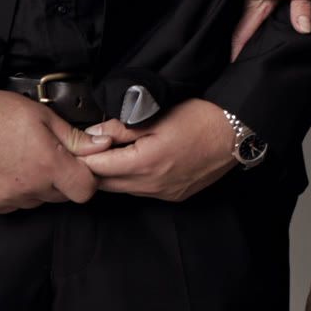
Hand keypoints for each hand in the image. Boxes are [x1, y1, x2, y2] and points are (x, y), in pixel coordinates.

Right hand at [0, 72, 105, 211]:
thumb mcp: (44, 116)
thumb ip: (76, 137)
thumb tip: (103, 145)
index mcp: (48, 165)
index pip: (85, 190)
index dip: (87, 177)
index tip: (81, 165)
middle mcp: (28, 187)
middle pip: (63, 196)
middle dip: (64, 179)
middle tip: (50, 155)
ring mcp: (6, 198)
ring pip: (39, 201)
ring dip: (40, 186)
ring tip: (26, 159)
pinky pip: (15, 204)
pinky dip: (18, 191)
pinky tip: (9, 169)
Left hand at [75, 99, 236, 201]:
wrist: (236, 133)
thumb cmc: (200, 117)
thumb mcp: (156, 114)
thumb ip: (121, 127)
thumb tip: (92, 133)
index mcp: (146, 162)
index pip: (96, 168)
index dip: (81, 156)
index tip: (74, 145)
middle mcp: (152, 185)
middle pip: (105, 184)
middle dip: (92, 168)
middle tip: (86, 149)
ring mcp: (163, 193)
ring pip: (122, 189)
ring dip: (112, 174)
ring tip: (111, 153)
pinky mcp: (173, 196)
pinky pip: (141, 191)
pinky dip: (132, 179)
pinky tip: (136, 162)